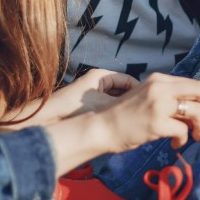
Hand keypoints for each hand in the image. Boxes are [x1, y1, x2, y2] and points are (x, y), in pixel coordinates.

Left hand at [0, 69, 138, 130]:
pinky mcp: (88, 107)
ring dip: (124, 109)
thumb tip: (142, 107)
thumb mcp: (103, 104)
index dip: (140, 90)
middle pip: (122, 90)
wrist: (50, 118)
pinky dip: (114, 114)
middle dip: (133, 100)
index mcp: (101, 76)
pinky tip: (122, 124)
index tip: (150, 101)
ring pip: (115, 100)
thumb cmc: (74, 106)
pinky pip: (107, 109)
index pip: (128, 80)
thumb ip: (122, 104)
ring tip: (136, 118)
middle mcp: (97, 83)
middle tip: (145, 111)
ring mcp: (92, 95)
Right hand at [97, 73, 199, 151]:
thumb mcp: (147, 98)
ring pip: (195, 111)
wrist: (101, 127)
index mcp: (158, 79)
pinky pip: (183, 130)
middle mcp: (160, 87)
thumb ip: (168, 98)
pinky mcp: (156, 122)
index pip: (194, 83)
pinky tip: (176, 143)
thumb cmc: (124, 117)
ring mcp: (158, 104)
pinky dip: (184, 139)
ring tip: (197, 136)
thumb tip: (196, 108)